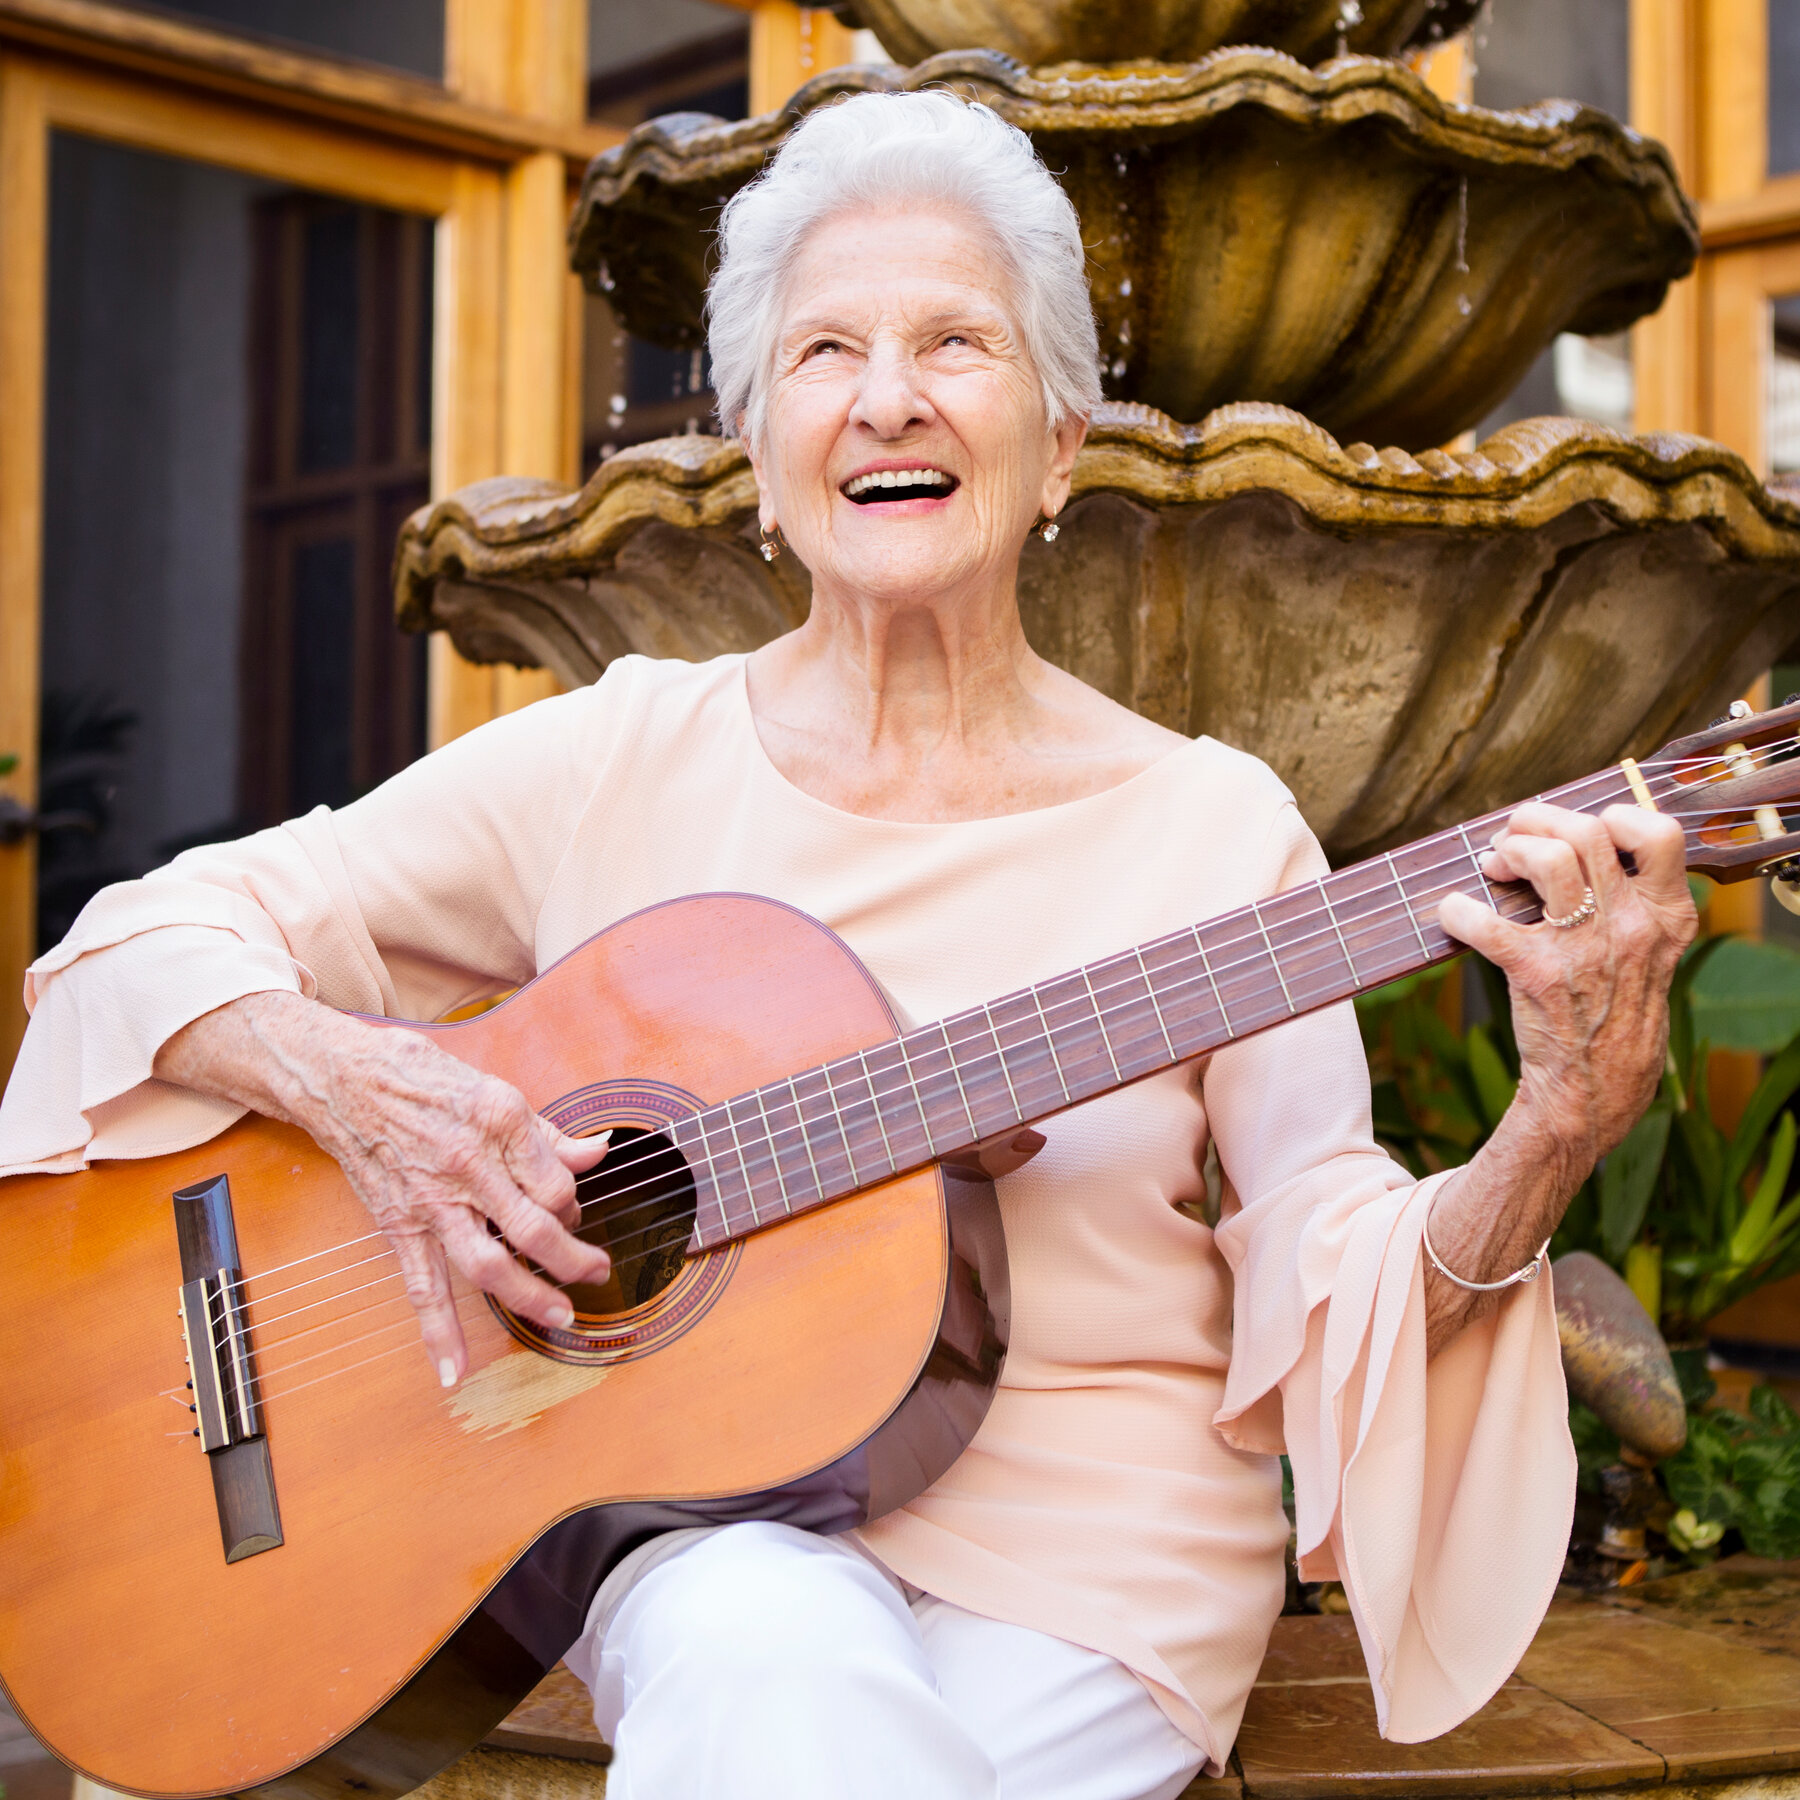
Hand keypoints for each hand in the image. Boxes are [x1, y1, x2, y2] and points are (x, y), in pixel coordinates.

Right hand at [156, 992, 612, 1385]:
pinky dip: (437, 1331)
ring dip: (528, 1296)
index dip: (574, 1201)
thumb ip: (547, 1134)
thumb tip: (597, 1154)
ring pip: (488, 1262)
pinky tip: (453, 1370)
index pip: (556, 1180)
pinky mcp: (400, 1225)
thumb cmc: (423, 1078)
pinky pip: (421, 1286)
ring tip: (560, 1315)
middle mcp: (468, 1163)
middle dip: (572, 1258)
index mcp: (499, 1120)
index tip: (574, 1209)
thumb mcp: (497, 1089)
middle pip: (532, 1227)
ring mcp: (432, 1200)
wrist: (345, 1080)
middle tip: (597, 1272)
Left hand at [1439, 802, 1695, 1168]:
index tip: (1582, 829)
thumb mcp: (1648, 956)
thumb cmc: (1614, 1013)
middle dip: (1536, 822)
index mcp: (1665, 917)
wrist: (1594, 1091)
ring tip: (1492, 866)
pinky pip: (1486, 921)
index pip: (1660, 835)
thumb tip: (1576, 844)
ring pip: (1548, 859)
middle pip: (1586, 832)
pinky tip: (1454, 914)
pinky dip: (1458, 911)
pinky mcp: (1538, 975)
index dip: (1614, 815)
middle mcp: (1631, 927)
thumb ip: (1630, 903)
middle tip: (1511, 841)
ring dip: (1508, 851)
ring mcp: (1586, 950)